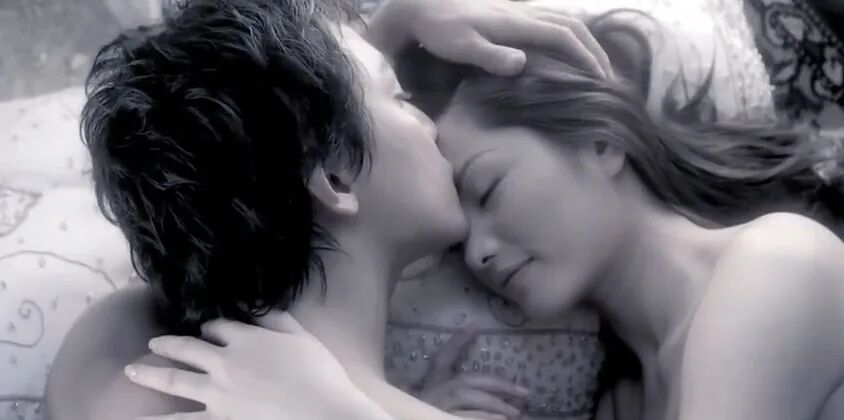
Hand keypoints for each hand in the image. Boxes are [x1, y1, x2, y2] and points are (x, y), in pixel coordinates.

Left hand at [123, 312, 391, 419]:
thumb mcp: (303, 337)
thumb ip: (280, 319)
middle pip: (189, 347)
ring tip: (130, 370)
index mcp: (246, 338)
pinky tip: (136, 419)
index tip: (206, 326)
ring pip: (173, 378)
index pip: (219, 325)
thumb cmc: (319, 375)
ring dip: (149, 371)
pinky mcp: (218, 418)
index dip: (211, 324)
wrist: (321, 412)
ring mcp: (217, 392)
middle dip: (170, 343)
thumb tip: (263, 306)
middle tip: (154, 342)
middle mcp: (225, 361)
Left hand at [368, 0, 611, 77]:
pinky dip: (567, 34)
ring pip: (562, 20)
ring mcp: (518, 11)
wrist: (422, 5)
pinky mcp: (510, 13)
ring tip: (594, 64)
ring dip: (583, 41)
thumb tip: (522, 64)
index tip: (599, 78)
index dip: (584, 56)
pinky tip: (566, 49)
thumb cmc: (440, 30)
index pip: (562, 36)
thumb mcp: (461, 45)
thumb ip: (490, 56)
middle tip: (607, 76)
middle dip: (593, 49)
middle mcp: (523, 13)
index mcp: (516, 23)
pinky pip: (549, 20)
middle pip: (570, 25)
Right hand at [418, 327, 528, 419]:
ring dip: (494, 405)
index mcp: (429, 385)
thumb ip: (446, 393)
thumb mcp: (428, 400)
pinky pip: (463, 417)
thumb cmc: (416, 410)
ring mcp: (434, 406)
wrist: (399, 416)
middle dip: (497, 384)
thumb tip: (491, 398)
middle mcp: (430, 393)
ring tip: (515, 413)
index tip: (475, 325)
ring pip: (466, 398)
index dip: (457, 341)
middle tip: (524, 392)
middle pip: (466, 382)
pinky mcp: (439, 416)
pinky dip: (483, 417)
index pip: (442, 358)